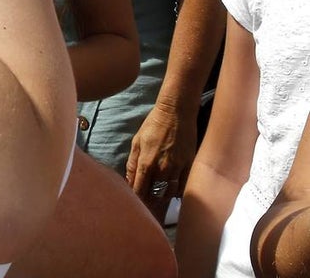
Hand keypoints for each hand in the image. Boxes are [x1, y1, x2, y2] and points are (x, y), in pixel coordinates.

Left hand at [126, 102, 197, 222]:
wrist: (176, 112)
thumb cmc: (153, 125)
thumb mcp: (137, 141)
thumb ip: (133, 162)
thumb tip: (129, 180)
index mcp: (146, 163)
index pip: (139, 189)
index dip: (135, 199)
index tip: (132, 205)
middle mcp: (162, 169)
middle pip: (154, 194)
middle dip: (149, 201)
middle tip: (145, 208)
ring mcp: (177, 168)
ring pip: (169, 193)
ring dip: (163, 198)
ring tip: (158, 203)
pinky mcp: (189, 166)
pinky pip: (184, 186)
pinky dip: (177, 192)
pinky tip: (172, 194)